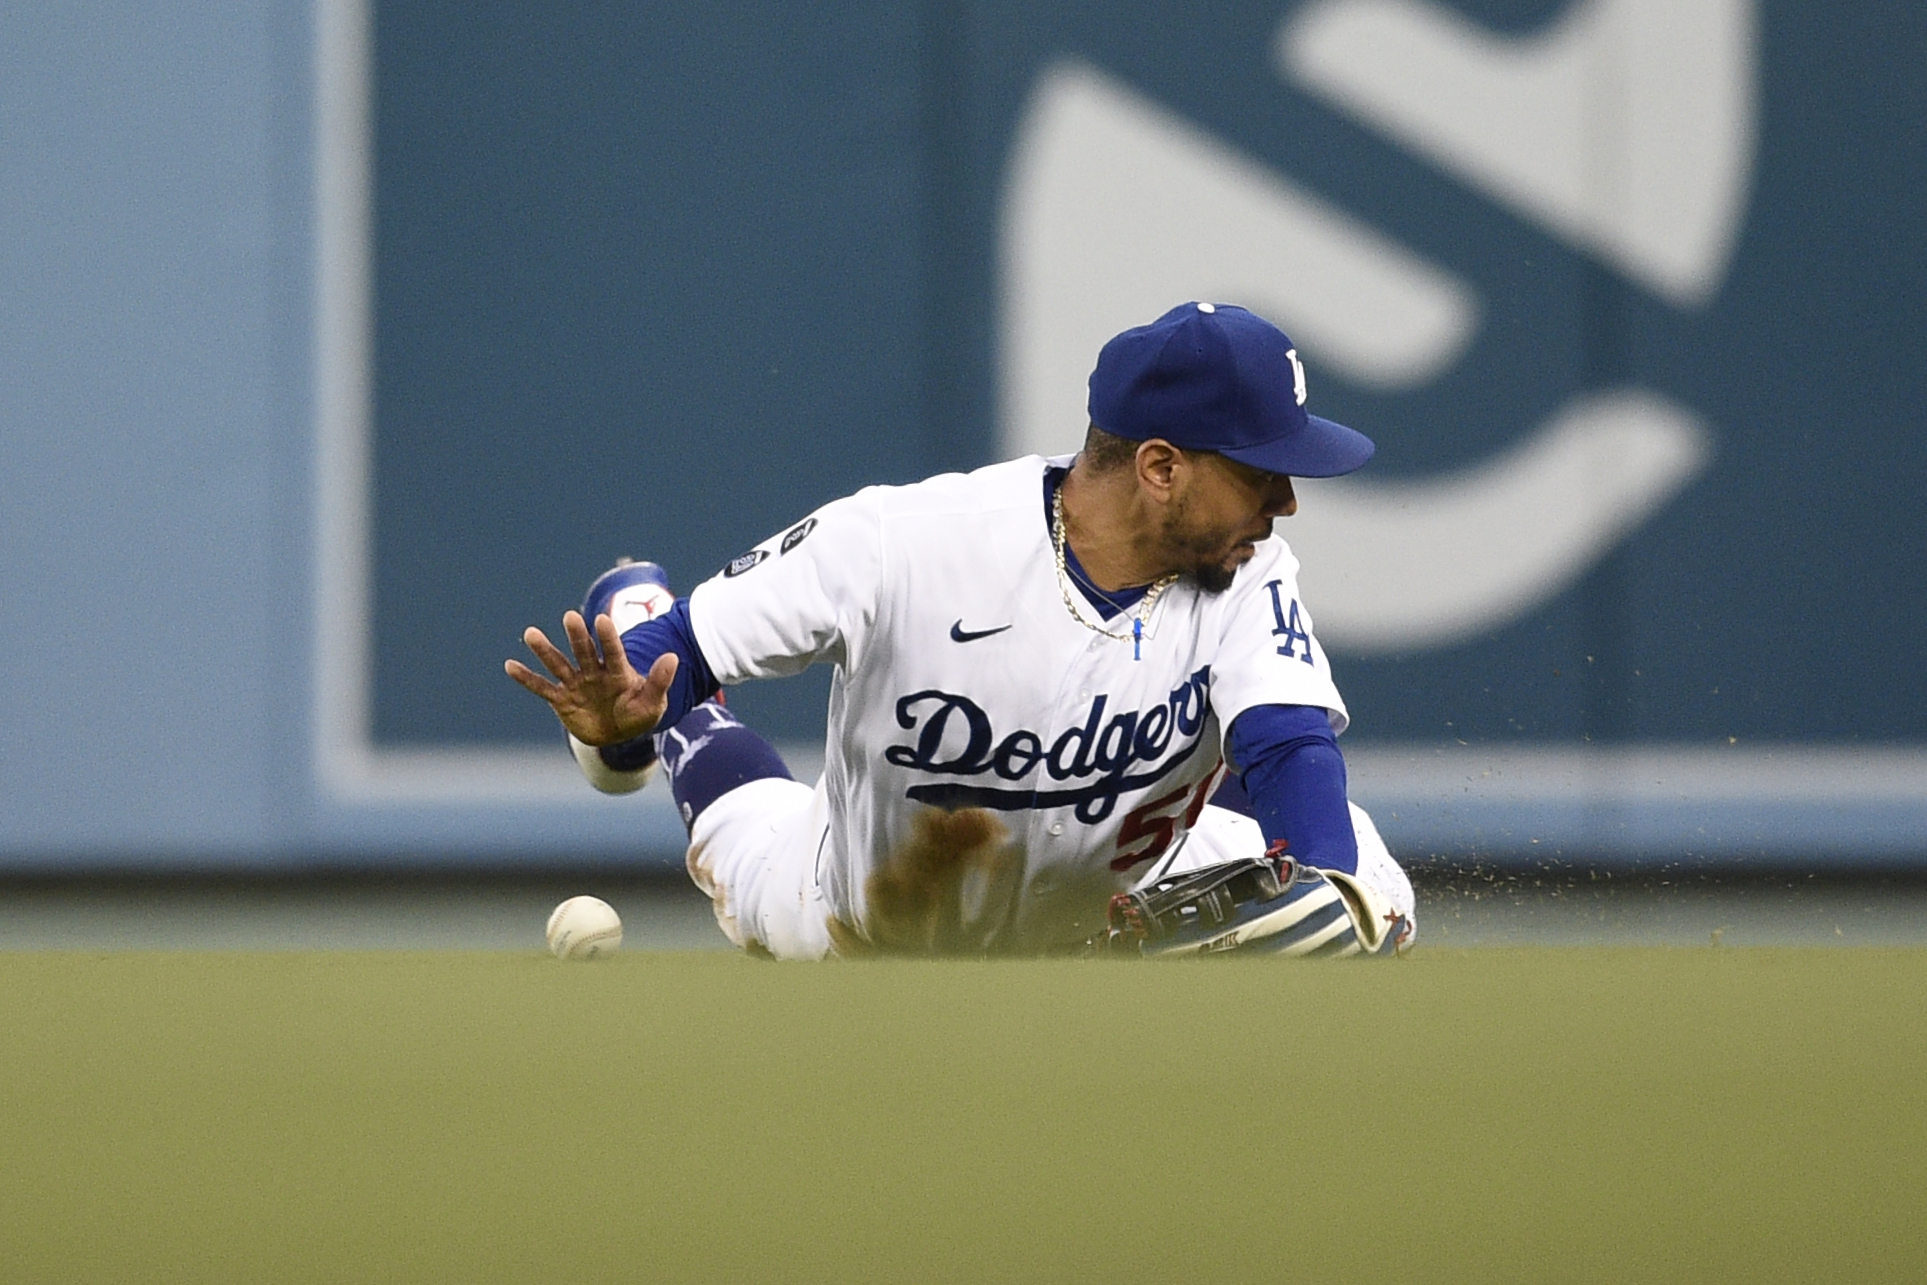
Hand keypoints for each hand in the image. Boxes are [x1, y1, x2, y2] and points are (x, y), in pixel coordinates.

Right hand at [504, 610, 678, 745]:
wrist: (618, 731)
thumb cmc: (638, 712)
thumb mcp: (653, 701)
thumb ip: (659, 680)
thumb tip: (673, 657)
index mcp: (617, 671)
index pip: (613, 651)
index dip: (607, 637)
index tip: (601, 619)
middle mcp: (594, 672)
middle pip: (584, 651)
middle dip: (577, 636)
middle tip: (570, 616)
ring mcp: (576, 684)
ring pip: (559, 664)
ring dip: (545, 650)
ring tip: (530, 632)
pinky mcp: (561, 699)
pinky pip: (542, 688)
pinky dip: (526, 678)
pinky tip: (509, 665)